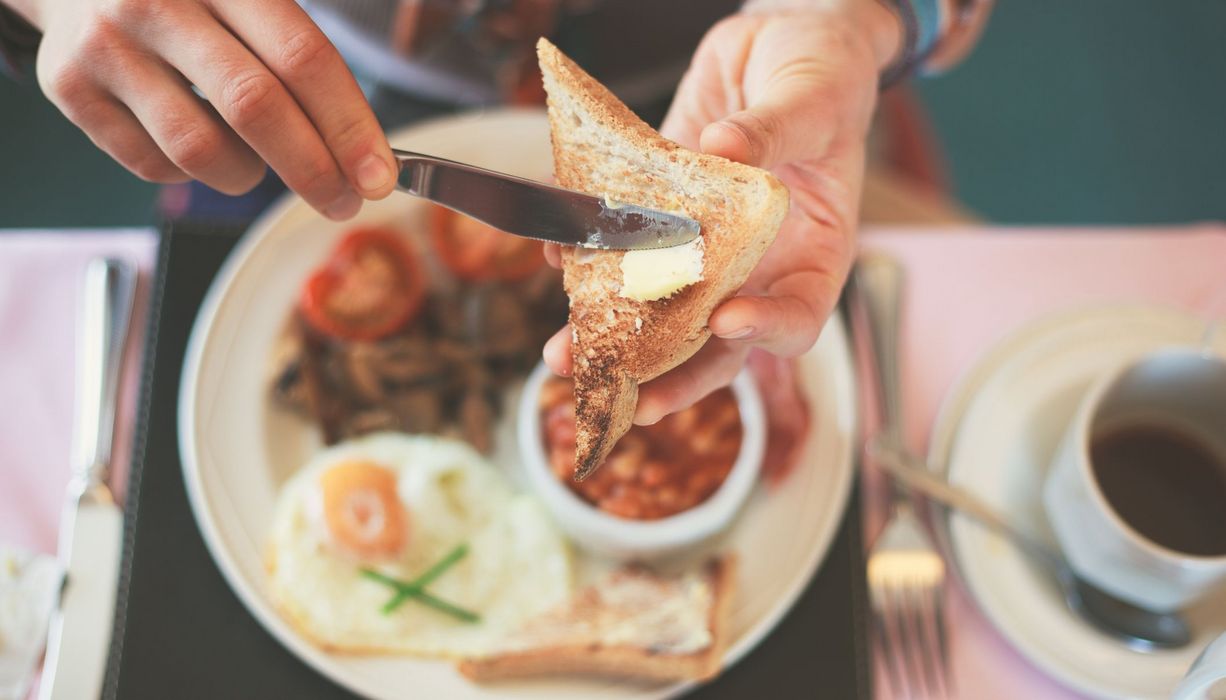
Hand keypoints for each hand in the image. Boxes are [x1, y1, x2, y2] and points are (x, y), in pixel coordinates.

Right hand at [12, 0, 394, 219]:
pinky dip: (192, 173)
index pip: (302, 57)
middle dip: (313, 169)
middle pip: (255, 107)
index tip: (379, 176)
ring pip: (200, 149)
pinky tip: (199, 143)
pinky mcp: (69, 86)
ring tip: (255, 161)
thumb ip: (302, 58)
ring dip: (246, 175)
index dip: (348, 124)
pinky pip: (153, 165)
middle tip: (343, 201)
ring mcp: (108, 45)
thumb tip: (366, 154)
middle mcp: (158, 1)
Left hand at [544, 1, 899, 422]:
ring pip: (661, 307)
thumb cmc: (825, 73)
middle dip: (667, 372)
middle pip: (716, 340)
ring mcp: (707, 244)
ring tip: (563, 352)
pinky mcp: (664, 213)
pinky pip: (627, 246)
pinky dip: (589, 256)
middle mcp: (758, 262)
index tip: (727, 320)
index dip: (765, 330)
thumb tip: (724, 150)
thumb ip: (775, 129)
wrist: (782, 42)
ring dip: (611, 333)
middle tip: (621, 395)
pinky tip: (558, 257)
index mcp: (815, 251)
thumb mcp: (814, 96)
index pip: (797, 316)